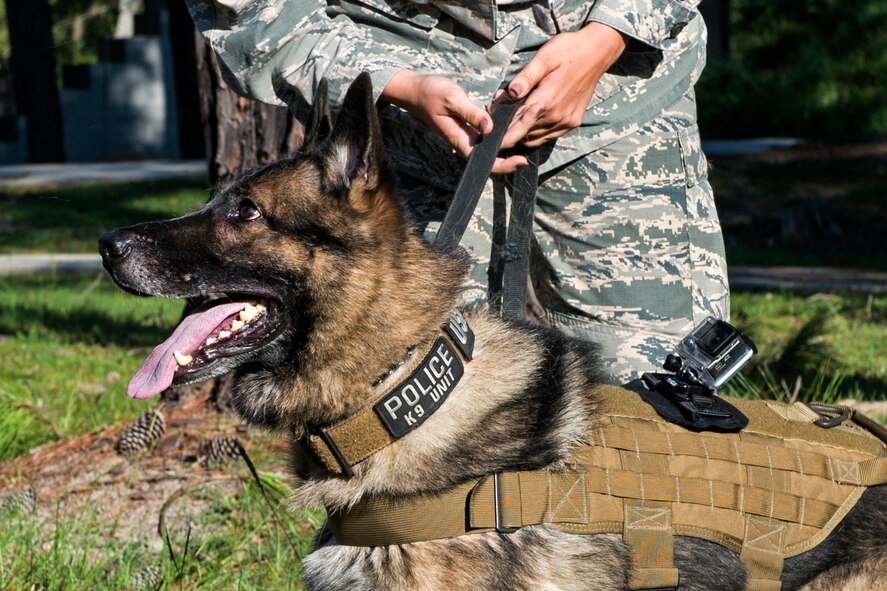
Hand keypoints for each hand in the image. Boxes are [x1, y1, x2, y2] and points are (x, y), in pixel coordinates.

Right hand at [381, 70, 528, 173]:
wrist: (415, 89)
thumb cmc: (430, 93)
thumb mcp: (451, 99)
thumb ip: (470, 113)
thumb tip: (490, 127)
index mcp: (462, 140)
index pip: (486, 162)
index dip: (505, 165)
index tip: (522, 160)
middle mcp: (469, 140)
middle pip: (498, 147)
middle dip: (520, 132)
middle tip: (538, 111)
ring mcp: (472, 132)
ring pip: (499, 134)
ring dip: (516, 122)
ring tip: (533, 105)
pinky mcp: (474, 122)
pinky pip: (494, 123)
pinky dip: (505, 113)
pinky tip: (512, 99)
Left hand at [495, 22, 627, 157]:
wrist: (597, 52)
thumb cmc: (567, 51)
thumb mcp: (544, 58)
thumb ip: (526, 78)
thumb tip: (509, 93)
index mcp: (546, 102)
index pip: (517, 127)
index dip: (502, 132)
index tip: (489, 132)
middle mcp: (557, 117)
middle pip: (524, 134)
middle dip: (509, 129)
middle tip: (497, 118)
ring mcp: (566, 122)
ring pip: (535, 138)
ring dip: (522, 132)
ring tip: (512, 118)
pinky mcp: (573, 122)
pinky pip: (549, 136)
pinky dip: (536, 132)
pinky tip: (530, 120)